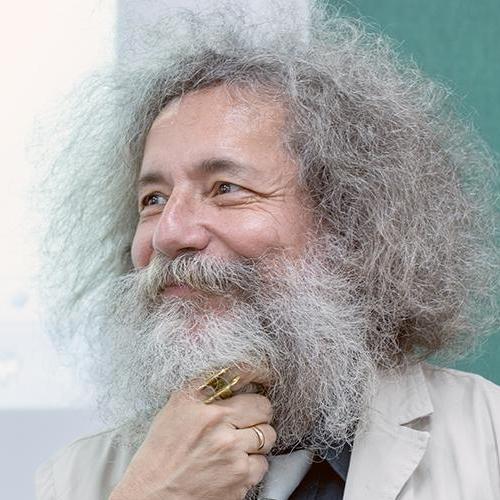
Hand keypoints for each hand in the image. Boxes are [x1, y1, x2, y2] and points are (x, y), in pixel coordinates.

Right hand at [109, 375, 275, 499]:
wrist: (152, 496)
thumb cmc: (161, 452)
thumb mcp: (176, 406)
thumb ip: (204, 387)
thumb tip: (233, 373)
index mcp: (205, 408)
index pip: (248, 384)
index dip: (257, 382)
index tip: (262, 382)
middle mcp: (221, 430)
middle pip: (264, 410)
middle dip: (258, 413)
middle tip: (246, 420)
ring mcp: (233, 458)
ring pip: (268, 437)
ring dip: (257, 440)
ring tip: (237, 444)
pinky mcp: (240, 482)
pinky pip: (262, 465)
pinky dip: (252, 465)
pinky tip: (233, 465)